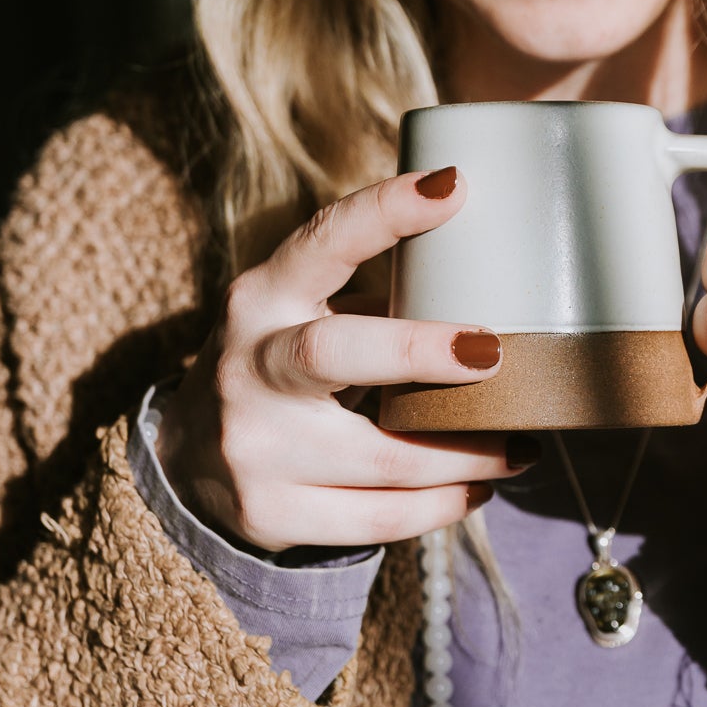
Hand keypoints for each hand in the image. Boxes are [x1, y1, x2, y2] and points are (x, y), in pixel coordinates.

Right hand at [156, 168, 532, 550]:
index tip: (456, 186)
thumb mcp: (296, 312)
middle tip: (495, 352)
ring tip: (519, 444)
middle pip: (334, 352)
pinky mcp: (272, 515)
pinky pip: (380, 520)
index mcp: (262, 298)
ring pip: (384, 457)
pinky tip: (478, 488)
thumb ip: (367, 294)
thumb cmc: (277, 366)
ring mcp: (255, 448)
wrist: (187, 463)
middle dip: (420, 351)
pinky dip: (443, 506)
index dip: (385, 212)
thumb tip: (495, 274)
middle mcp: (247, 368)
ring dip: (468, 452)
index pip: (322, 241)